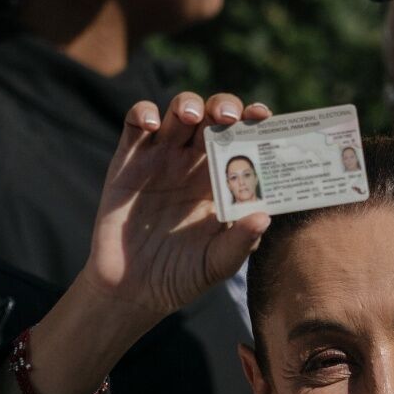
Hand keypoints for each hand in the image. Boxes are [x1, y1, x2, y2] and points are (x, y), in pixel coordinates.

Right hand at [80, 91, 272, 329]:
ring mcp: (161, 158)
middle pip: (213, 117)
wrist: (132, 289)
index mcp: (221, 181)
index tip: (263, 118)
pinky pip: (135, 123)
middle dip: (225, 106)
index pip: (244, 140)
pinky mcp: (128, 160)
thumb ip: (240, 242)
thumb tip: (265, 217)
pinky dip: (144, 113)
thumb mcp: (216, 263)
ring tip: (193, 117)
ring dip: (188, 104)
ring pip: (178, 112)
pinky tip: (153, 126)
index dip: (254, 122)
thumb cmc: (182, 276)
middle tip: (230, 117)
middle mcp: (194, 163)